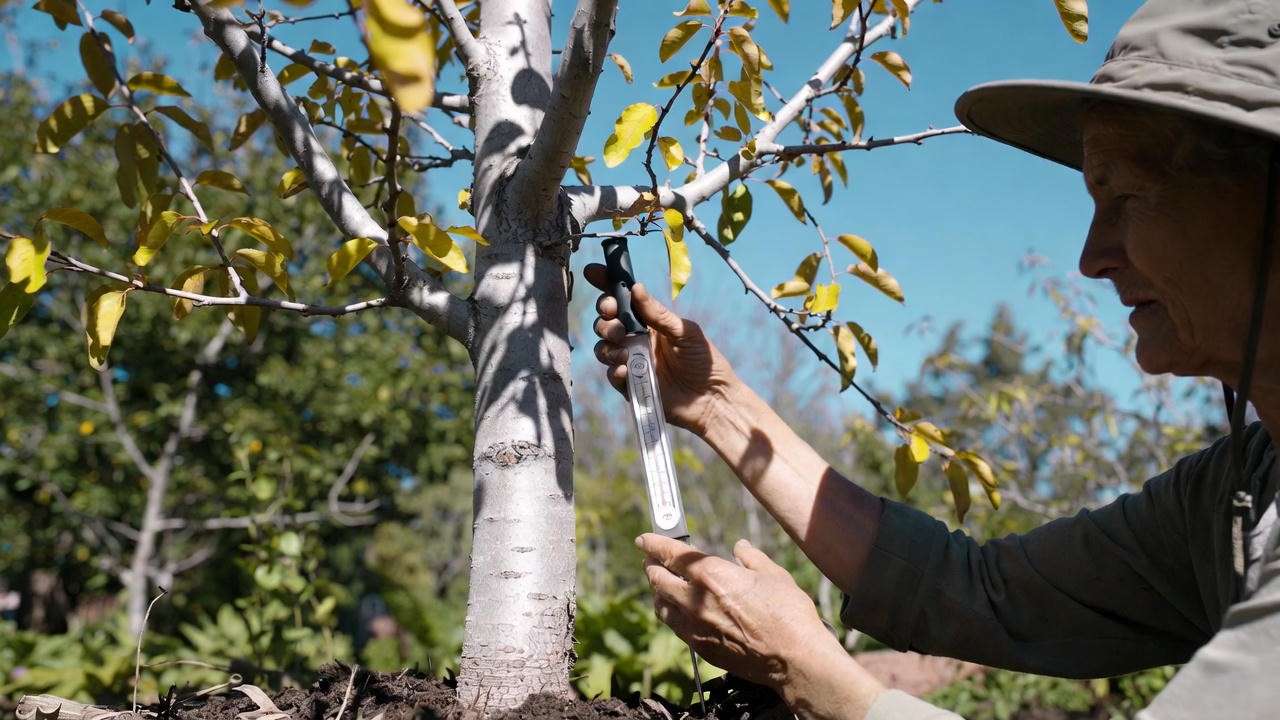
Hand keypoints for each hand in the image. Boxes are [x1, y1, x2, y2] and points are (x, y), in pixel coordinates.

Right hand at [584, 264, 739, 435]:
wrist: (712, 399)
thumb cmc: (704, 361)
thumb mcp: (685, 332)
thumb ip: (658, 313)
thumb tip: (635, 287)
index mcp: (649, 322)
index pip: (622, 300)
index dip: (605, 285)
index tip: (593, 273)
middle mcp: (635, 340)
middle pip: (605, 322)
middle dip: (604, 317)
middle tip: (615, 320)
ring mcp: (631, 362)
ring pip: (603, 347)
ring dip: (608, 344)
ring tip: (626, 351)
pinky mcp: (630, 386)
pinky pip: (612, 375)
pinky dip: (615, 370)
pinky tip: (626, 369)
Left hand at [634, 534, 830, 691]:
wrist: (793, 658)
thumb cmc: (788, 613)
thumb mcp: (772, 574)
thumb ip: (751, 558)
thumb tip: (740, 547)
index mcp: (711, 574)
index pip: (670, 554)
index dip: (653, 544)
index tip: (644, 540)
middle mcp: (696, 599)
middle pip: (658, 579)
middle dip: (651, 566)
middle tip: (651, 560)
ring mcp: (695, 626)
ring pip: (661, 606)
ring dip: (657, 592)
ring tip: (661, 585)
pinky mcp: (700, 648)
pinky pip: (675, 627)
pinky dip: (671, 614)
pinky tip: (679, 611)